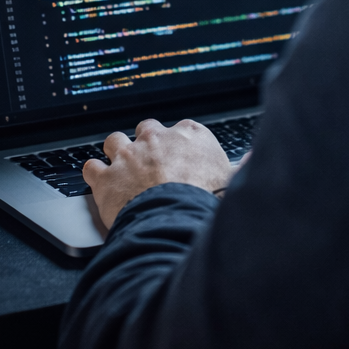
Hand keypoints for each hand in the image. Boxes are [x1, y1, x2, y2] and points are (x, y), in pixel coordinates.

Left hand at [83, 118, 233, 228]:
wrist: (176, 219)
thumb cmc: (207, 201)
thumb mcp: (234, 180)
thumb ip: (243, 166)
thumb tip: (257, 158)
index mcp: (189, 135)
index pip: (182, 129)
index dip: (178, 144)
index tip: (180, 155)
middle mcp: (156, 138)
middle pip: (146, 130)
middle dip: (146, 144)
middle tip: (150, 164)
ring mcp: (128, 155)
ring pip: (114, 141)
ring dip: (116, 154)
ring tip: (122, 169)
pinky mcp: (106, 177)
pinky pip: (92, 167)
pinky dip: (95, 174)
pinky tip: (100, 182)